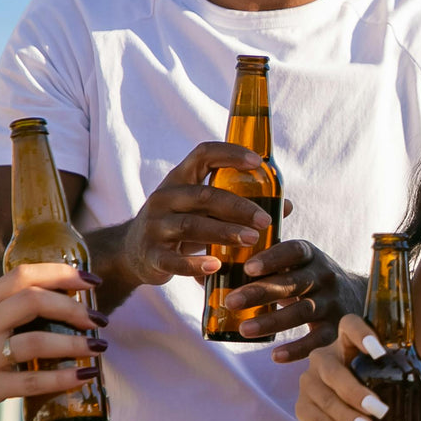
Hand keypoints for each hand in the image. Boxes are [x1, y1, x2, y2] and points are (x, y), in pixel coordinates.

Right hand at [0, 264, 105, 420]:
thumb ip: (4, 319)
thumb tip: (59, 307)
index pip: (20, 275)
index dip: (60, 273)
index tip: (91, 281)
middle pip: (32, 300)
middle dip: (72, 307)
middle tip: (99, 320)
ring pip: (36, 341)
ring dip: (75, 344)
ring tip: (98, 348)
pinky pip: (32, 380)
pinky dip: (63, 377)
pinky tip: (83, 376)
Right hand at [113, 142, 273, 288]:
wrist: (132, 253)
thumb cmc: (181, 225)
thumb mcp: (205, 210)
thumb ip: (240, 205)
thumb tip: (287, 206)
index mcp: (180, 179)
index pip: (203, 155)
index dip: (230, 154)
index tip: (257, 162)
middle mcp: (164, 197)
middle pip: (203, 195)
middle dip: (238, 206)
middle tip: (265, 220)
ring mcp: (154, 226)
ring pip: (191, 225)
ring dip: (224, 232)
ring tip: (252, 240)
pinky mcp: (151, 255)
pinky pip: (173, 260)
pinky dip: (195, 264)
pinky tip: (216, 266)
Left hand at [222, 239, 362, 363]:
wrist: (356, 296)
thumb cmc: (307, 278)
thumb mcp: (293, 264)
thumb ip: (259, 266)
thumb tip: (203, 274)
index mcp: (311, 255)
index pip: (294, 251)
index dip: (273, 258)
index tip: (248, 267)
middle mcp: (325, 276)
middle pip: (293, 283)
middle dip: (261, 292)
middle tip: (231, 301)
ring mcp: (332, 302)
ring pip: (303, 312)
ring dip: (272, 321)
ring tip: (244, 330)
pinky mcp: (336, 328)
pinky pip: (317, 340)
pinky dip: (297, 349)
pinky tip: (275, 355)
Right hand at [295, 315, 420, 420]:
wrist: (350, 417)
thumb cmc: (378, 387)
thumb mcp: (399, 381)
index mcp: (348, 342)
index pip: (349, 325)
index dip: (362, 334)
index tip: (381, 353)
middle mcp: (324, 357)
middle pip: (334, 370)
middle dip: (356, 392)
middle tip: (381, 411)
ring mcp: (309, 381)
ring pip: (325, 397)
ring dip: (347, 416)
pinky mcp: (302, 406)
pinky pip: (316, 418)